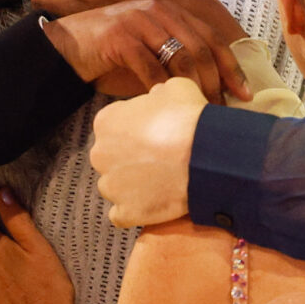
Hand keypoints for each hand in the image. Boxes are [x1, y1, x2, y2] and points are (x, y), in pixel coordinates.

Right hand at [39, 0, 249, 102]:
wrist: (64, 45)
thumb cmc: (110, 52)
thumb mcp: (148, 47)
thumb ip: (174, 56)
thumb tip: (211, 88)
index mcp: (171, 10)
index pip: (211, 37)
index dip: (231, 67)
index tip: (245, 94)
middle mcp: (158, 10)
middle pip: (199, 48)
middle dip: (216, 83)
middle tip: (220, 112)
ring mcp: (138, 20)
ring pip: (179, 57)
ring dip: (194, 89)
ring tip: (199, 114)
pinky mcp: (119, 36)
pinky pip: (149, 67)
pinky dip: (161, 89)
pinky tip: (167, 108)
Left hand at [90, 78, 206, 226]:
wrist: (204, 156)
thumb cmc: (189, 118)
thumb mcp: (175, 88)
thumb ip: (158, 94)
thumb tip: (157, 97)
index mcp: (106, 122)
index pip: (114, 126)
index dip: (137, 130)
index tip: (156, 134)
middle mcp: (100, 154)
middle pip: (112, 157)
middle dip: (131, 159)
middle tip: (161, 159)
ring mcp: (110, 186)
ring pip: (115, 186)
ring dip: (133, 186)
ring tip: (162, 182)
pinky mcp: (124, 212)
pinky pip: (122, 214)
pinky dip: (136, 210)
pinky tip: (155, 202)